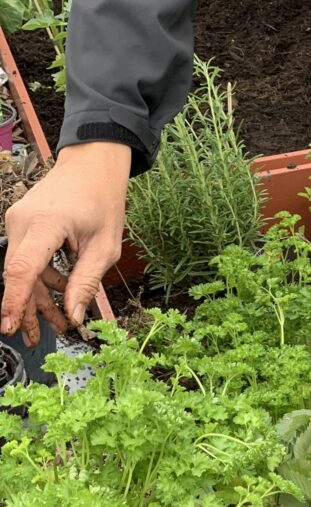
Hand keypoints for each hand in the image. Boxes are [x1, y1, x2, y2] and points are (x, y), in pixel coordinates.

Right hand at [2, 142, 130, 343]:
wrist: (92, 166)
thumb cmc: (103, 200)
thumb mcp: (106, 247)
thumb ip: (86, 282)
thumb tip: (75, 316)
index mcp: (45, 224)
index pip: (22, 268)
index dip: (13, 301)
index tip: (8, 325)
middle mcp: (22, 221)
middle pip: (17, 275)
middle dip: (25, 310)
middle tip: (34, 339)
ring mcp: (17, 222)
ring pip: (20, 271)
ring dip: (35, 299)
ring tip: (56, 325)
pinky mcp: (21, 225)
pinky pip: (26, 259)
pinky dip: (40, 280)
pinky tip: (58, 298)